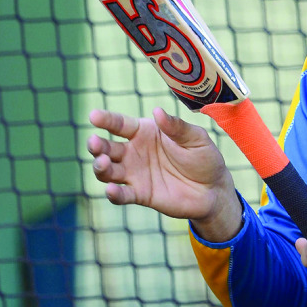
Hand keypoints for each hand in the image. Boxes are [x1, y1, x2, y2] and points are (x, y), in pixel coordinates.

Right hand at [87, 107, 240, 239]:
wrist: (213, 189)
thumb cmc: (203, 157)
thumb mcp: (195, 138)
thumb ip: (176, 127)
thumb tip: (158, 111)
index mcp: (145, 132)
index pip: (120, 124)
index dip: (106, 119)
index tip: (93, 116)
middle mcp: (134, 152)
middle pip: (107, 148)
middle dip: (97, 145)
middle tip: (94, 143)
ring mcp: (135, 174)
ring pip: (108, 171)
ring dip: (100, 168)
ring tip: (103, 163)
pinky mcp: (140, 194)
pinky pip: (122, 194)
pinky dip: (113, 194)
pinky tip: (111, 190)